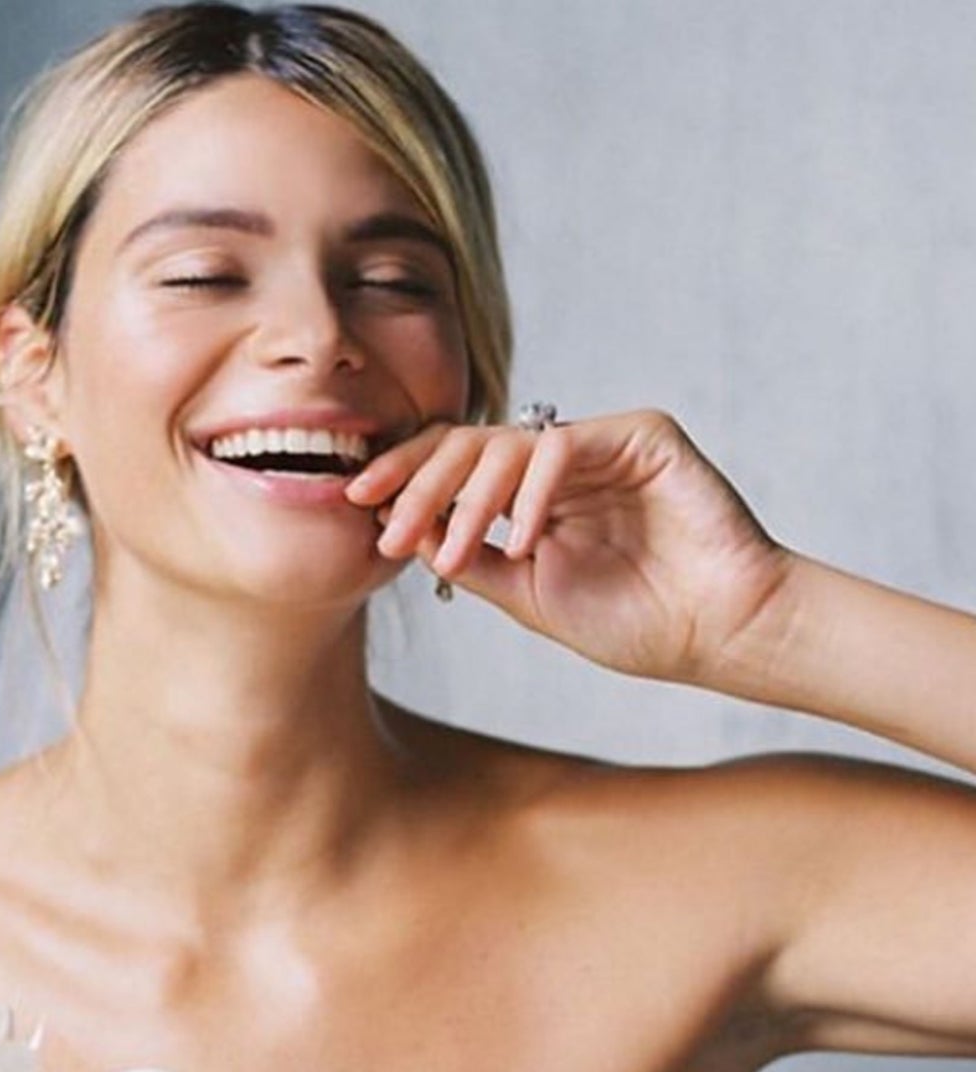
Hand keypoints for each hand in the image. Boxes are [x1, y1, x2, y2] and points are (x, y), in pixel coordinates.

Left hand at [346, 409, 792, 689]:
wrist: (715, 634)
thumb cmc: (636, 623)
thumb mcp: (529, 597)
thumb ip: (471, 558)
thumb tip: (398, 528)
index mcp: (535, 496)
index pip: (456, 467)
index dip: (405, 480)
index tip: (356, 506)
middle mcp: (563, 463)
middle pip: (470, 443)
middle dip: (418, 481)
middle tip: (383, 519)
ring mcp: (602, 444)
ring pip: (509, 443)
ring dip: (469, 498)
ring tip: (456, 552)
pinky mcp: (642, 436)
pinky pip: (565, 447)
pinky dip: (532, 491)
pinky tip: (521, 537)